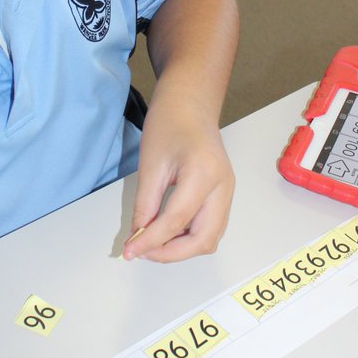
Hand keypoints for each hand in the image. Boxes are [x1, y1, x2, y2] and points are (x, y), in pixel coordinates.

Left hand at [122, 89, 234, 261]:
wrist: (190, 104)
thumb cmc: (168, 124)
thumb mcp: (150, 164)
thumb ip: (145, 205)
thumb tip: (137, 238)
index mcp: (204, 174)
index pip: (176, 221)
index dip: (151, 241)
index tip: (129, 252)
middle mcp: (223, 187)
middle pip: (203, 239)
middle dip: (172, 253)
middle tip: (142, 250)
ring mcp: (228, 192)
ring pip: (210, 238)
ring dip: (181, 248)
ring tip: (153, 242)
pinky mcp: (224, 194)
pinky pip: (210, 227)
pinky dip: (189, 237)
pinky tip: (167, 232)